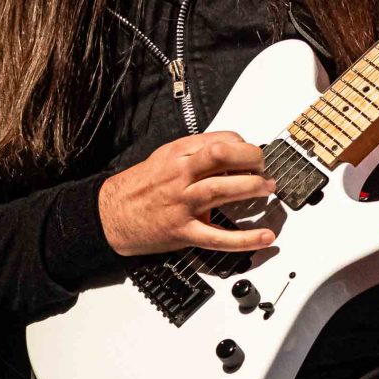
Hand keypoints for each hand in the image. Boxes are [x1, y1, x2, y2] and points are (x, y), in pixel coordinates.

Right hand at [97, 130, 276, 259]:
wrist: (110, 216)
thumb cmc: (139, 188)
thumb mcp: (164, 159)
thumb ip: (195, 156)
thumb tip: (229, 157)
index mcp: (177, 154)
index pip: (220, 140)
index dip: (243, 146)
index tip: (251, 156)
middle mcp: (180, 175)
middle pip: (223, 156)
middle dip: (252, 159)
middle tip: (264, 168)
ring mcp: (182, 203)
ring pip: (222, 189)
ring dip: (252, 187)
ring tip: (267, 188)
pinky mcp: (183, 231)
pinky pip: (218, 237)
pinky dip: (245, 238)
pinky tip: (264, 236)